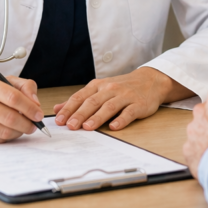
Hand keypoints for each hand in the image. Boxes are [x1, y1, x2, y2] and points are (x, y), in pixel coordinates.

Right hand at [0, 75, 42, 143]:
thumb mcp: (1, 80)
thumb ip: (23, 87)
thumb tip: (36, 103)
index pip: (12, 96)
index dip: (29, 107)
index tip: (39, 114)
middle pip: (9, 117)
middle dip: (27, 123)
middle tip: (34, 125)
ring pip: (3, 131)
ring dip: (19, 132)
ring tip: (24, 128)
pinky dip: (7, 138)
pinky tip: (10, 132)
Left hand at [53, 67, 190, 130]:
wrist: (150, 80)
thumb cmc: (122, 87)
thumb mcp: (99, 89)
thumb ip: (80, 99)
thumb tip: (58, 108)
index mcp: (98, 86)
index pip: (80, 97)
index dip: (69, 108)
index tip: (59, 120)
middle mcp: (110, 89)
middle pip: (93, 102)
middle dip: (80, 114)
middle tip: (70, 125)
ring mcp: (125, 96)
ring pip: (109, 107)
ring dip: (97, 117)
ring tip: (87, 127)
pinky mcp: (138, 104)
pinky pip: (129, 112)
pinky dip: (121, 119)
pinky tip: (114, 126)